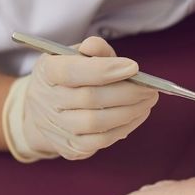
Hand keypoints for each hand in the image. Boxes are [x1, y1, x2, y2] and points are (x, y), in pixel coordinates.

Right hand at [2, 36, 158, 161]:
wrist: (43, 110)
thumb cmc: (70, 75)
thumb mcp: (76, 55)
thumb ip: (92, 49)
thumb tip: (96, 46)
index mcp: (47, 72)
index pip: (72, 71)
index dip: (104, 70)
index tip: (133, 67)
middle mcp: (46, 102)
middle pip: (90, 98)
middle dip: (127, 92)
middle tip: (150, 88)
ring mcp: (57, 128)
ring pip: (97, 123)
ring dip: (129, 111)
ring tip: (149, 100)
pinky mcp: (70, 147)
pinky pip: (102, 141)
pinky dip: (125, 127)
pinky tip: (138, 114)